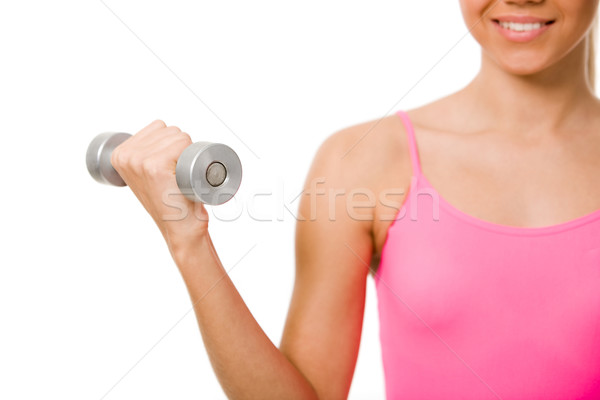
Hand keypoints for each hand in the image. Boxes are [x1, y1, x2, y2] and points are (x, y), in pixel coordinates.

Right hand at [110, 120, 209, 252]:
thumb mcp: (147, 175)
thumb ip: (145, 153)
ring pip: (178, 136)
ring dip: (187, 153)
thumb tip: (160, 130)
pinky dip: (190, 156)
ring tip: (179, 176)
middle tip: (176, 175)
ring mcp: (139, 160)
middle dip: (180, 148)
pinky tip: (183, 176)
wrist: (181, 228)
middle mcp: (126, 155)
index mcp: (120, 154)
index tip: (168, 169)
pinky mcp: (155, 166)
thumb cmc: (171, 201)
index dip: (171, 145)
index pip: (159, 127)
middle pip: (169, 130)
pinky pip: (183, 144)